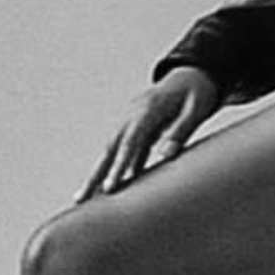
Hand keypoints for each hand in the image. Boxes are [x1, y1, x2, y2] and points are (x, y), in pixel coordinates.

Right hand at [85, 67, 219, 196]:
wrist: (189, 74)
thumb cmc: (196, 92)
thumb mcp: (196, 110)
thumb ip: (180, 131)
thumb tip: (166, 156)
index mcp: (147, 109)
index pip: (130, 143)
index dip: (119, 166)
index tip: (109, 189)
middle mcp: (132, 115)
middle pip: (109, 148)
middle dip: (94, 175)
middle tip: (78, 200)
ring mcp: (131, 120)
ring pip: (111, 151)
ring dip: (99, 174)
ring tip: (85, 199)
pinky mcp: (136, 127)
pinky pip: (124, 151)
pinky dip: (116, 167)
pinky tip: (111, 187)